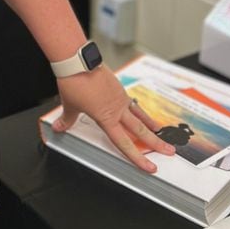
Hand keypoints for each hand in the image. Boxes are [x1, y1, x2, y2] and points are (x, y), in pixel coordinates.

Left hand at [52, 65, 175, 172]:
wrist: (78, 61)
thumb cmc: (74, 82)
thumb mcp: (69, 105)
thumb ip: (67, 119)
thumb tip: (59, 127)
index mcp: (106, 118)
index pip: (124, 143)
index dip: (138, 157)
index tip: (150, 167)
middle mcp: (117, 109)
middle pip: (140, 131)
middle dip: (155, 143)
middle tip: (169, 152)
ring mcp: (120, 97)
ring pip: (139, 115)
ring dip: (151, 125)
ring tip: (161, 133)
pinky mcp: (118, 87)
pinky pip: (132, 102)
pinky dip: (138, 109)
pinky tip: (141, 112)